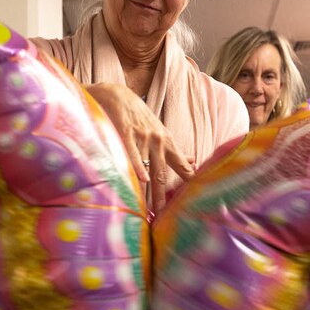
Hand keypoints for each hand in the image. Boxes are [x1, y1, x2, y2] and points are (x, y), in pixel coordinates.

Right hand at [86, 83, 194, 210]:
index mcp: (166, 141)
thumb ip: (174, 150)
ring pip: (149, 168)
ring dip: (152, 191)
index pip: (181, 166)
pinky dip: (137, 167)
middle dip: (165, 197)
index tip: (191, 201)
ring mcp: (142, 137)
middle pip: (164, 174)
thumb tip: (192, 162)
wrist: (116, 94)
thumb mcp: (159, 131)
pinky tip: (141, 180)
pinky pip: (132, 153)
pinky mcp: (125, 132)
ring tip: (152, 210)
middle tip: (167, 216)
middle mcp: (157, 141)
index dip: (186, 183)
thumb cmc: (137, 115)